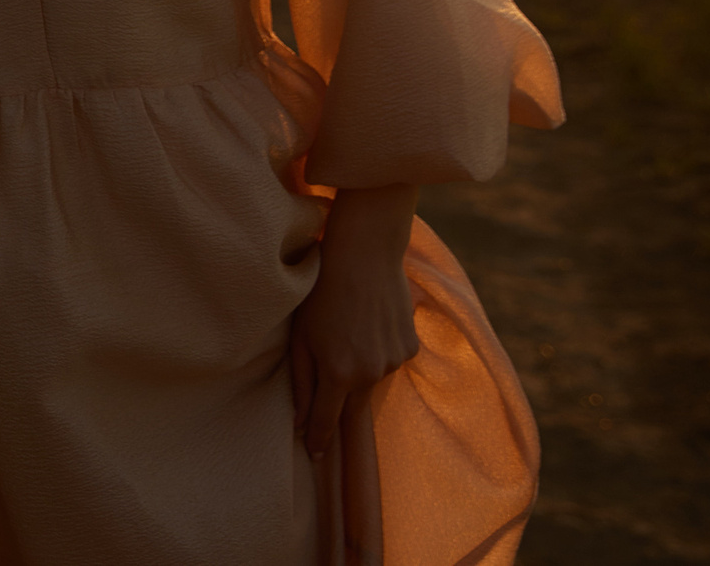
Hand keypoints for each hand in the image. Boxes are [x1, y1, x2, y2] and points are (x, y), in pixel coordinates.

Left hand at [289, 185, 419, 457]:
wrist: (364, 254)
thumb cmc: (321, 291)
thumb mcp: (300, 336)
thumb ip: (301, 381)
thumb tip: (299, 423)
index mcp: (339, 373)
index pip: (327, 420)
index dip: (319, 439)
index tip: (314, 455)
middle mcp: (371, 374)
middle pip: (352, 406)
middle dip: (338, 406)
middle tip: (327, 399)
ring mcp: (394, 362)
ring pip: (371, 381)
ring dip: (359, 370)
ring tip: (348, 333)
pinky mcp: (410, 347)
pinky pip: (389, 361)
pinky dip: (377, 351)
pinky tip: (368, 323)